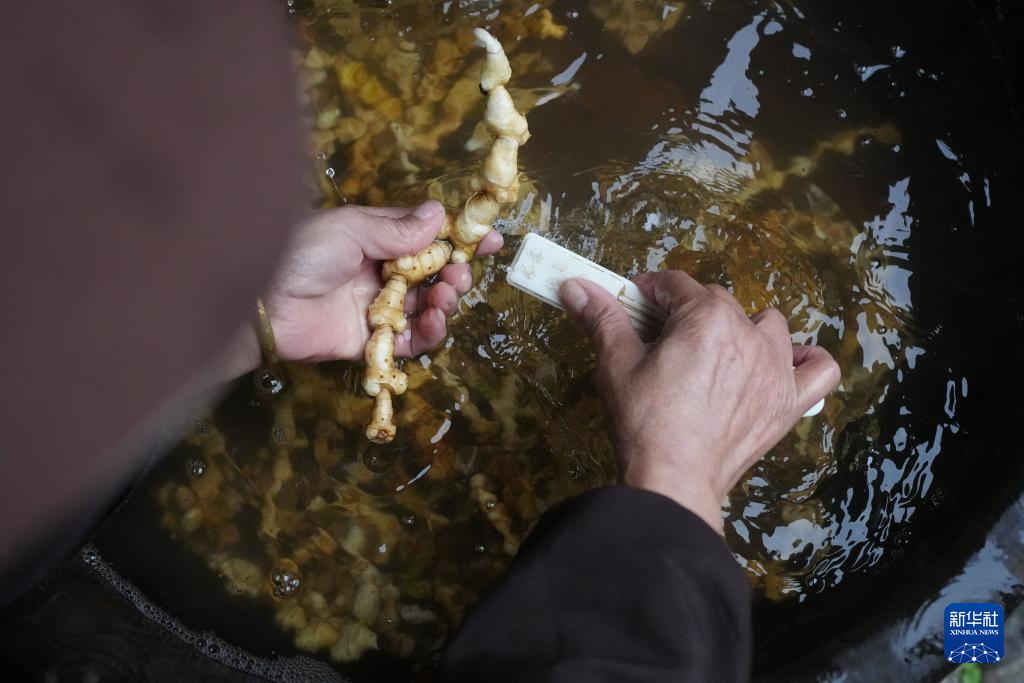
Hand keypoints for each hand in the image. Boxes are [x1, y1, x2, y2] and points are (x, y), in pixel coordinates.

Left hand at [228, 200, 501, 375]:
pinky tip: (433, 321)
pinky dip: (428, 333)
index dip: (459, 239)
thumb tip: (440, 214)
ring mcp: (379, 307)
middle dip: (455, 273)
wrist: (260, 304)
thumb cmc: (300, 254)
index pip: (426, 237)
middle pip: (434, 275)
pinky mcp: (372, 341)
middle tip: (459, 274)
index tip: (489, 240)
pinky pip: (411, 340)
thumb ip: (397, 229)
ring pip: (427, 307)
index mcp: (376, 239)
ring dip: (445, 302)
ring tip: (445, 297)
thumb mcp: (350, 230)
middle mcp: (382, 272)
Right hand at [559, 271, 839, 533]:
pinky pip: (819, 370)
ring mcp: (775, 369)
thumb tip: (576, 285)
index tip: (634, 304)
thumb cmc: (644, 422)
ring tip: (715, 354)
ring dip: (744, 330)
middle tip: (658, 341)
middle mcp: (749, 335)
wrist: (673, 480)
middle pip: (717, 303)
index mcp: (707, 317)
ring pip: (768, 325)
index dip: (650, 292)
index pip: (676, 285)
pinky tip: (784, 366)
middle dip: (687, 314)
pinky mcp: (787, 403)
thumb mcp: (615, 363)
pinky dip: (806, 363)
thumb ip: (601, 317)